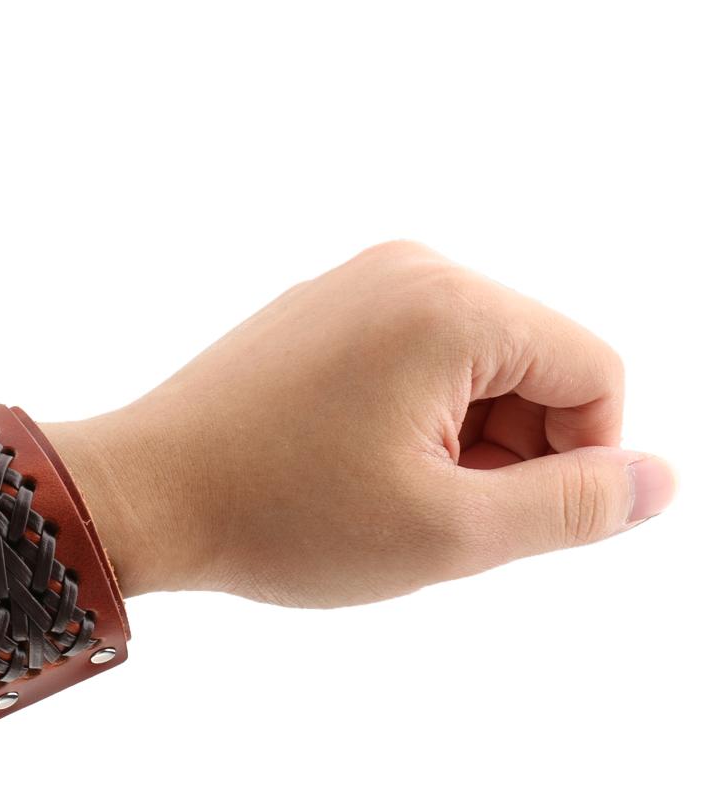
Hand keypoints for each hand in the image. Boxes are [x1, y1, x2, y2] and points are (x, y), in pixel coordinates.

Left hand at [41, 241, 676, 606]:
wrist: (145, 494)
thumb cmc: (280, 515)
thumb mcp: (447, 531)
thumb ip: (571, 506)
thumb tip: (656, 480)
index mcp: (451, 305)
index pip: (593, 374)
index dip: (578, 464)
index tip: (504, 522)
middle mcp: (410, 270)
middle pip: (534, 367)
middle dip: (510, 455)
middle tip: (433, 517)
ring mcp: (359, 285)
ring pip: (475, 370)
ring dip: (462, 446)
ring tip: (387, 497)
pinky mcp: (325, 312)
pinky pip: (414, 364)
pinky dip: (415, 424)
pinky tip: (354, 469)